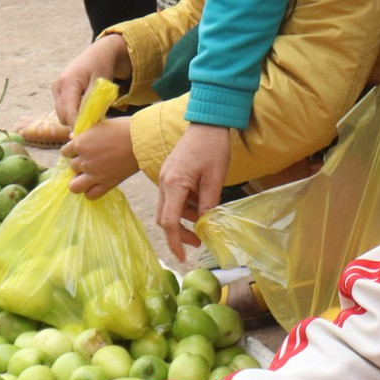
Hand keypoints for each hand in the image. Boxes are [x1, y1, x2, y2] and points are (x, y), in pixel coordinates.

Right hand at [54, 35, 129, 125]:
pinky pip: (63, 108)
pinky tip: (86, 112)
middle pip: (63, 115)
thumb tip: (86, 123)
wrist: (99, 53)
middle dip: (76, 124)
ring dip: (74, 119)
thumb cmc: (102, 66)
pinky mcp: (58, 90)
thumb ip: (92, 103)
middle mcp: (58, 85)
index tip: (87, 137)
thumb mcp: (100, 84)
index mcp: (68, 82)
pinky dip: (73, 113)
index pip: (69, 111)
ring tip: (91, 119)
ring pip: (61, 113)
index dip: (77, 125)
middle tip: (92, 131)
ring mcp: (56, 88)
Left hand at [63, 118, 138, 197]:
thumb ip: (85, 134)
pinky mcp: (106, 184)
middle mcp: (84, 160)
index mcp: (80, 143)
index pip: (65, 152)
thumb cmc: (123, 128)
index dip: (73, 151)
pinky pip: (90, 195)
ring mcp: (94, 174)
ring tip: (88, 176)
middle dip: (80, 164)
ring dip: (78, 181)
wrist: (142, 139)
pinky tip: (96, 184)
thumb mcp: (100, 125)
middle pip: (71, 167)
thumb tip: (72, 138)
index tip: (83, 150)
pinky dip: (90, 192)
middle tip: (92, 160)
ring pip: (74, 186)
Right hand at [155, 123, 231, 260]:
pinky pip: (172, 197)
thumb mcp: (215, 179)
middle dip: (178, 233)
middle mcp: (164, 182)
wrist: (207, 123)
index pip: (169, 220)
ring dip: (183, 219)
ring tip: (205, 222)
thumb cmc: (213, 148)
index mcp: (174, 183)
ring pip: (168, 208)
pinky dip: (184, 206)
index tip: (182, 257)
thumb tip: (206, 227)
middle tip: (199, 241)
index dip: (174, 241)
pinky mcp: (170, 174)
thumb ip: (208, 204)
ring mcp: (165, 177)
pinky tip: (200, 206)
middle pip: (164, 217)